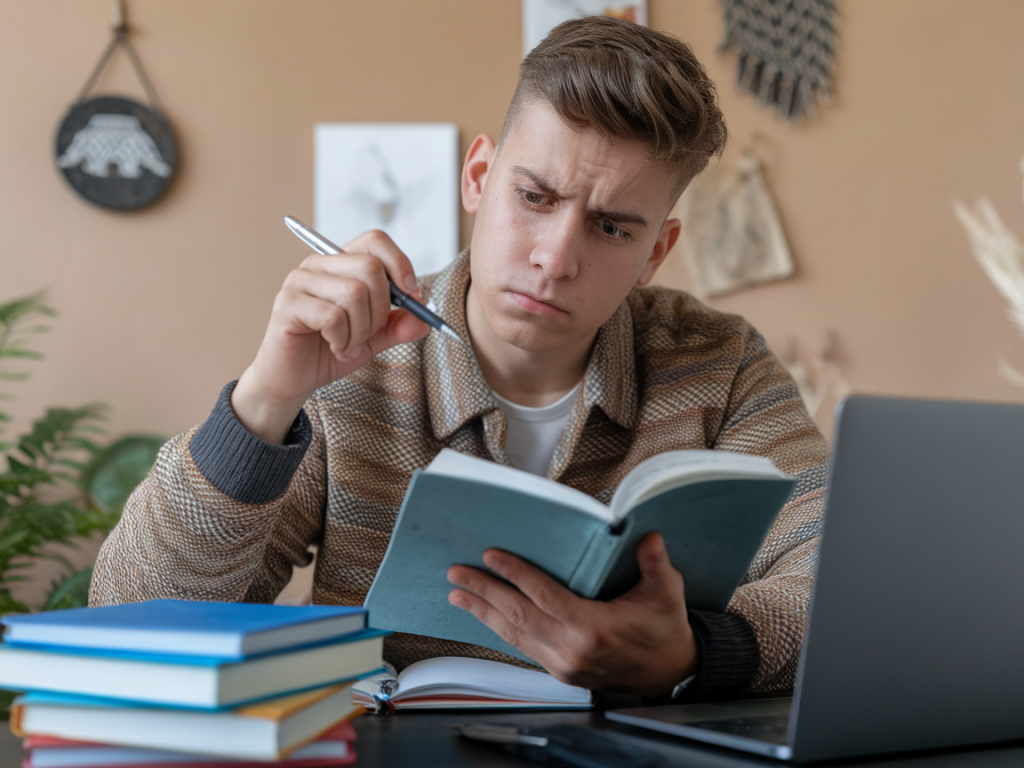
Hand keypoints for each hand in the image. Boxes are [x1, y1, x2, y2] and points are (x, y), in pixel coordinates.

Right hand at [232, 230, 429, 442]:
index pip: (375, 240)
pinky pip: (333, 316)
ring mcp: (300, 281)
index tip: (411, 295)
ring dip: (361, 330)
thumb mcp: (374, 338)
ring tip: (348, 345)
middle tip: (367, 334)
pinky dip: (342, 339)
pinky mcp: (287, 303)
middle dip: (380, 310)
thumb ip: (399, 326)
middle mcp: (319, 265)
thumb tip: (424, 318)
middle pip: (371, 269)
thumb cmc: (330, 351)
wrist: (293, 379)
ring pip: (355, 293)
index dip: (400, 264)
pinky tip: (335, 347)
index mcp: (341, 263)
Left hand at [447, 532, 696, 696]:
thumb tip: (647, 537)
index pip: (544, 595)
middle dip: (484, 591)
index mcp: (594, 628)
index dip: (515, 574)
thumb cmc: (664, 630)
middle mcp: (572, 649)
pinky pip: (522, 647)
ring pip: (513, 636)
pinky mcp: (560, 671)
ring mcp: (563, 664)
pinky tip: (485, 615)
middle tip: (457, 573)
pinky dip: (499, 629)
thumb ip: (655, 564)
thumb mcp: (667, 593)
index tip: (490, 556)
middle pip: (518, 615)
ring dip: (483, 612)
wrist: (671, 672)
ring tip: (458, 594)